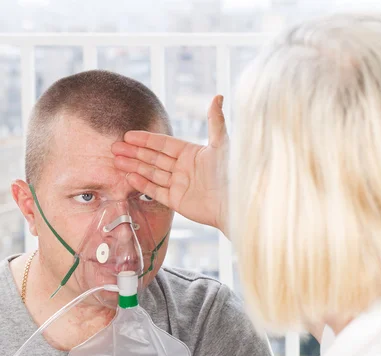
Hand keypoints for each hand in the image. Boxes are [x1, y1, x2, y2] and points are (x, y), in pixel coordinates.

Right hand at [112, 95, 229, 235]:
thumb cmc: (231, 173)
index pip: (163, 144)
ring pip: (151, 173)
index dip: (145, 140)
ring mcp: (179, 185)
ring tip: (116, 162)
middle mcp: (183, 168)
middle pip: (153, 158)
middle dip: (134, 153)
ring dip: (134, 167)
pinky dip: (142, 184)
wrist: (235, 203)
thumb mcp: (222, 144)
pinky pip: (156, 191)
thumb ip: (215, 121)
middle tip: (114, 148)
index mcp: (192, 153)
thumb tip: (218, 96)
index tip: (128, 135)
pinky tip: (129, 177)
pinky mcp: (177, 201)